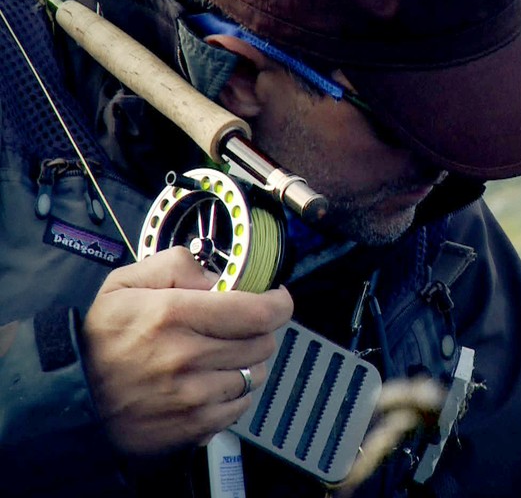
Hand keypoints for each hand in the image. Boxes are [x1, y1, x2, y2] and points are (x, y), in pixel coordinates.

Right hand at [81, 247, 292, 454]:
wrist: (72, 396)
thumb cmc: (101, 338)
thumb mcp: (125, 283)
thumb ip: (176, 266)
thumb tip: (219, 277)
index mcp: (173, 314)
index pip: (257, 311)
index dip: (278, 303)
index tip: (276, 299)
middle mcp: (186, 356)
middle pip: (263, 341)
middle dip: (257, 329)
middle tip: (236, 326)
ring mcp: (192, 395)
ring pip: (255, 373)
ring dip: (246, 362)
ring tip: (217, 355)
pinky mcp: (194, 424)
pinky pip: (240, 404)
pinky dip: (233, 393)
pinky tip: (208, 382)